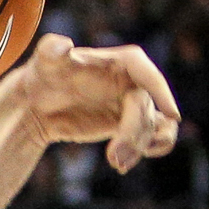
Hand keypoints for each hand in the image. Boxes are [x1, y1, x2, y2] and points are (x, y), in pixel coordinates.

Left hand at [9, 34, 181, 171]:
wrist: (38, 102)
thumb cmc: (44, 74)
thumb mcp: (45, 59)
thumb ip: (51, 48)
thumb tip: (62, 45)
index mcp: (123, 61)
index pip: (147, 75)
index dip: (161, 93)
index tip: (170, 115)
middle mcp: (133, 81)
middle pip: (146, 107)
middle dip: (135, 132)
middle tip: (114, 156)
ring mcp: (132, 103)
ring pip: (151, 125)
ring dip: (138, 146)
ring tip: (117, 163)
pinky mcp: (128, 123)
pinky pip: (153, 134)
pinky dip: (152, 147)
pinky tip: (131, 161)